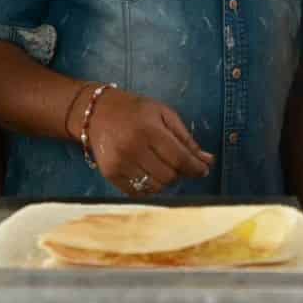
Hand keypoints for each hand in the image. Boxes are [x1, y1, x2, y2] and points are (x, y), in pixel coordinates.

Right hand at [85, 89, 213, 195]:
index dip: (196, 168)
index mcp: (148, 129)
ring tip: (160, 166)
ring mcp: (119, 163)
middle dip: (179, 172)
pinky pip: (138, 192)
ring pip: (156, 188)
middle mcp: (132, 148)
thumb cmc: (134, 110)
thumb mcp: (163, 114)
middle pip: (169, 176)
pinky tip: (146, 172)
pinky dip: (148, 187)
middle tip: (176, 163)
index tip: (203, 169)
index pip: (180, 159)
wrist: (95, 111)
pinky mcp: (109, 174)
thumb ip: (185, 138)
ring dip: (164, 181)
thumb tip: (208, 161)